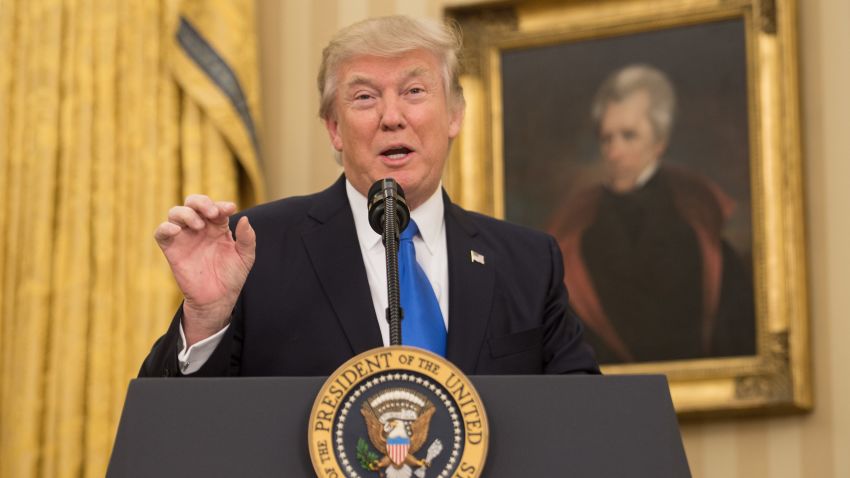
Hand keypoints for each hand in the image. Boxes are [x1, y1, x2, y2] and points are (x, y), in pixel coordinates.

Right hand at [154, 195, 255, 345]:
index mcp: (217, 227)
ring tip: (199, 226)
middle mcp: (199, 228)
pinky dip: (165, 227)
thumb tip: (245, 218)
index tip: (230, 209)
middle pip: (192, 203)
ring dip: (186, 213)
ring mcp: (184, 237)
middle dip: (201, 202)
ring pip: (176, 213)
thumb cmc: (232, 276)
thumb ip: (248, 238)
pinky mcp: (172, 249)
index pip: (215, 207)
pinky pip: (161, 232)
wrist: (218, 299)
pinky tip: (176, 230)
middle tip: (212, 212)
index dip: (221, 205)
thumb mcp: (245, 257)